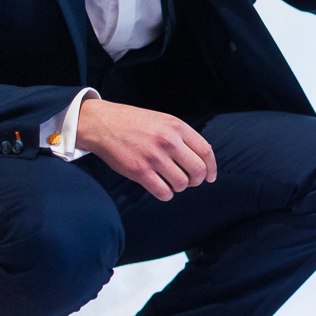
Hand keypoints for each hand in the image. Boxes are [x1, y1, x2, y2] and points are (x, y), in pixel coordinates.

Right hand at [76, 100, 216, 201]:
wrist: (103, 124)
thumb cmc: (135, 123)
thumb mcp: (164, 121)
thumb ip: (183, 137)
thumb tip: (203, 159)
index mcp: (177, 128)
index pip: (206, 152)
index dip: (212, 168)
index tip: (211, 177)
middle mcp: (169, 142)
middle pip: (198, 170)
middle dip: (197, 180)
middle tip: (190, 181)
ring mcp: (154, 157)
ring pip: (182, 183)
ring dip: (180, 187)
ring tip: (172, 182)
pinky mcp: (140, 171)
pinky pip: (164, 192)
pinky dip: (167, 194)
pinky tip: (162, 188)